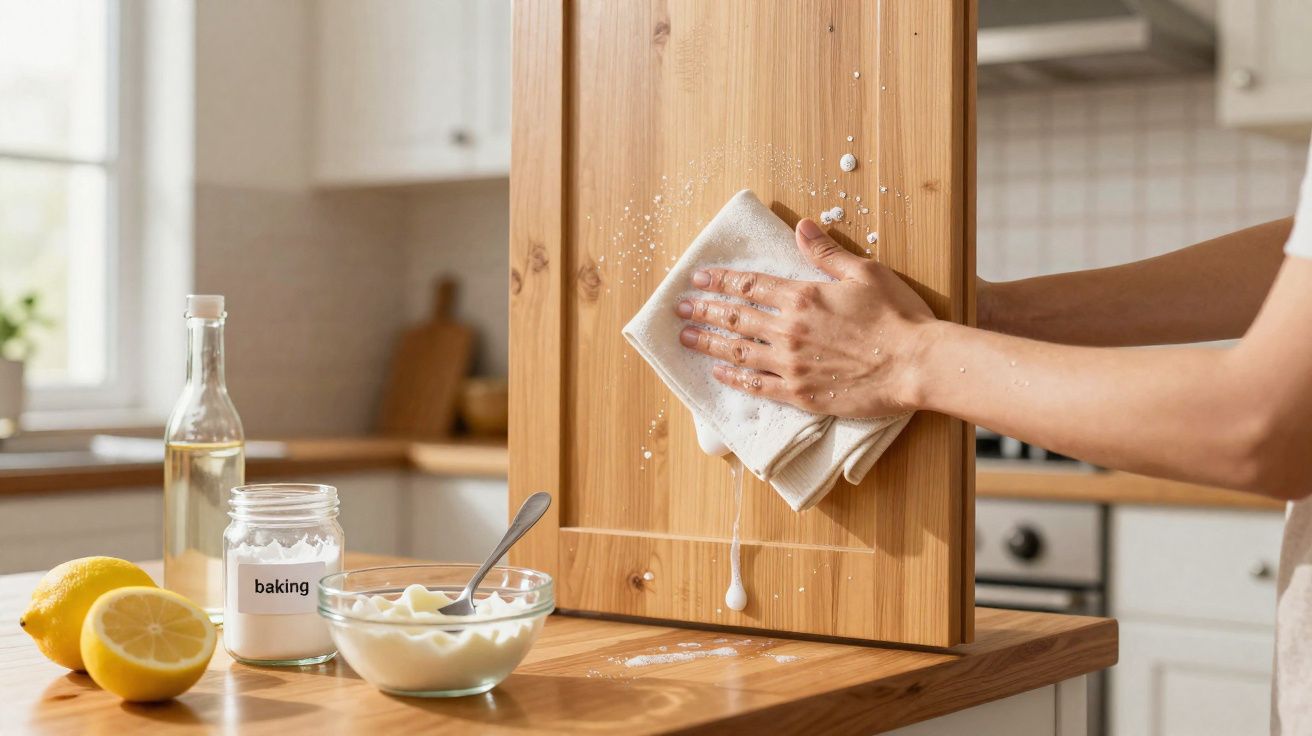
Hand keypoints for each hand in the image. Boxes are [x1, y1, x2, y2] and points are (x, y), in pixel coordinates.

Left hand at [677, 218, 935, 417]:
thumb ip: (826, 252)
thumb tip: (800, 226)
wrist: (915, 364)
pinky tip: (719, 371)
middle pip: (735, 318)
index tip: (699, 278)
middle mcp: (788, 330)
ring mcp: (791, 365)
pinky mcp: (800, 394)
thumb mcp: (863, 272)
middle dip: (704, 311)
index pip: (749, 285)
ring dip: (709, 343)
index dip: (720, 280)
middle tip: (681, 309)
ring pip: (738, 351)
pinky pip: (758, 385)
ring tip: (686, 338)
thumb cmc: (896, 316)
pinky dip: (735, 377)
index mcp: (802, 297)